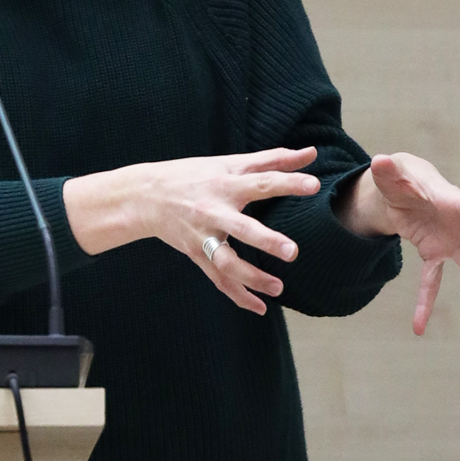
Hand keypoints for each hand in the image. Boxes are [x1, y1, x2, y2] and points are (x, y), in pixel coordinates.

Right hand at [63, 146, 320, 315]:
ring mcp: (203, 236)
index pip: (261, 182)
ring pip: (226, 262)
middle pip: (241, 228)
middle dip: (265, 240)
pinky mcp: (196, 254)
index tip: (314, 185)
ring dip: (251, 278)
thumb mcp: (230, 163)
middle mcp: (214, 211)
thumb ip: (273, 159)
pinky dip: (238, 295)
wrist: (145, 196)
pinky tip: (260, 307)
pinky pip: (218, 279)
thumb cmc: (193, 175)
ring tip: (278, 288)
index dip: (288, 182)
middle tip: (292, 252)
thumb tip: (310, 153)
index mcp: (226, 184)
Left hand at [339, 152, 459, 334]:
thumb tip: (379, 161)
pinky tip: (419, 327)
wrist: (400, 190)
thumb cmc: (403, 177)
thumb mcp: (392, 174)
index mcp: (453, 201)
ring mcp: (451, 241)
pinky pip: (433, 282)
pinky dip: (425, 304)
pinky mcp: (435, 254)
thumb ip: (388, 171)